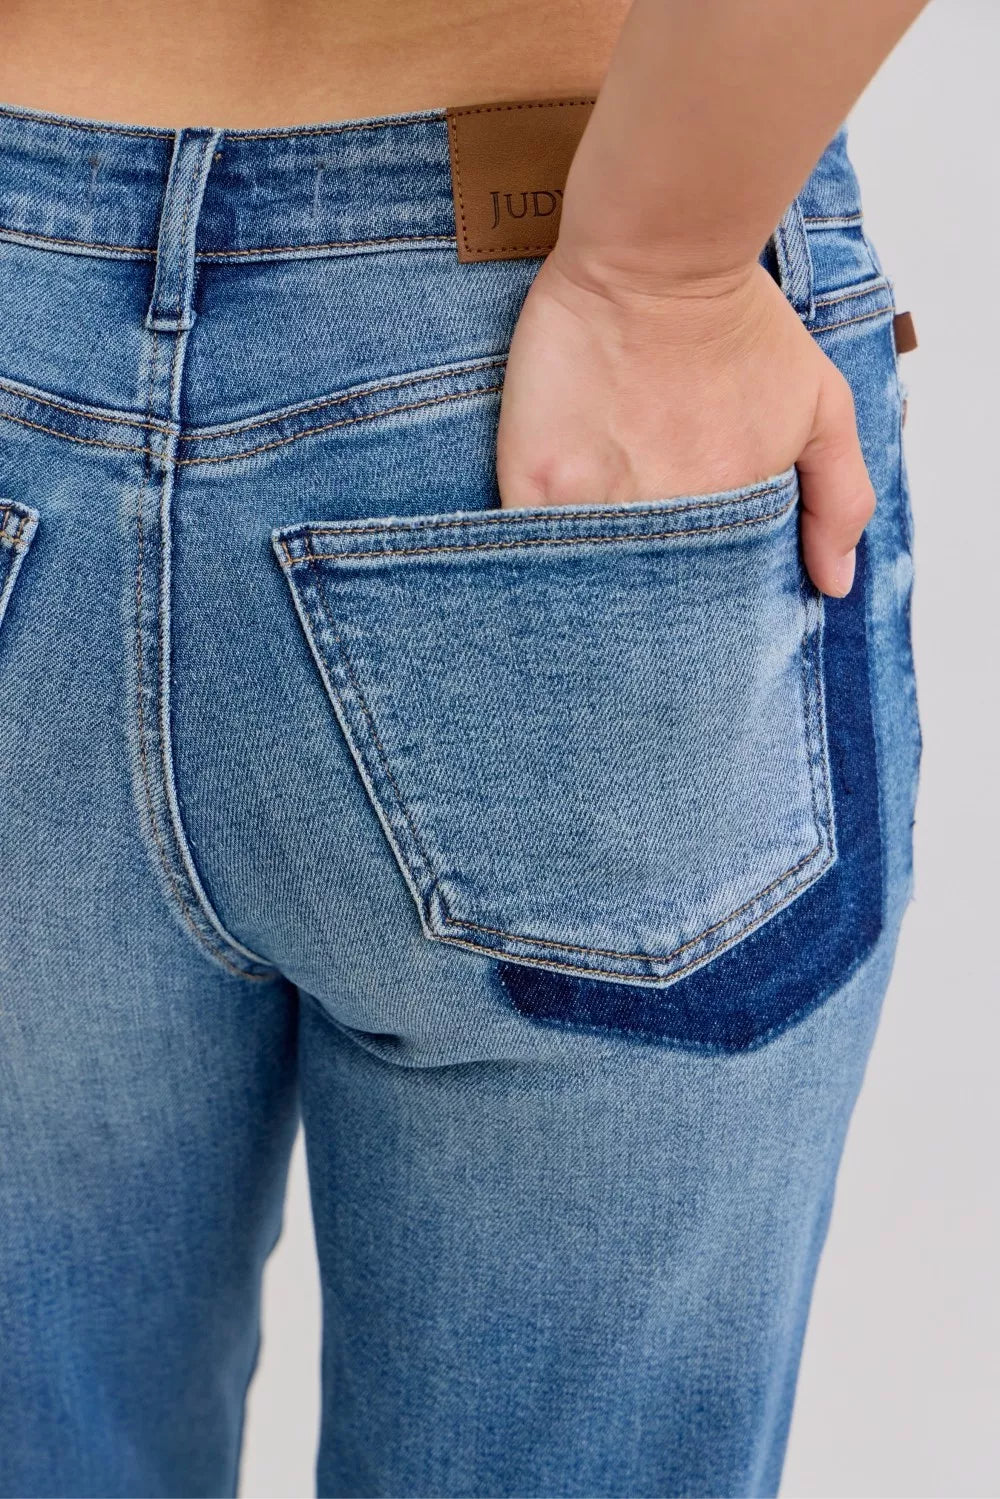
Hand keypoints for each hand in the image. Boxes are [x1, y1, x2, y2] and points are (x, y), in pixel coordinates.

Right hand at [495, 250, 875, 596]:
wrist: (660, 254)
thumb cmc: (740, 321)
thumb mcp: (820, 405)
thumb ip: (839, 499)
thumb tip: (835, 585)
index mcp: (728, 516)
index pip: (708, 592)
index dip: (694, 599)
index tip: (682, 591)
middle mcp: (664, 520)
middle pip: (643, 594)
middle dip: (639, 601)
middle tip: (631, 584)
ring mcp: (594, 503)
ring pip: (585, 577)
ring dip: (583, 583)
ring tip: (583, 567)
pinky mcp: (533, 479)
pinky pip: (527, 544)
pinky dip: (531, 556)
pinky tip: (541, 547)